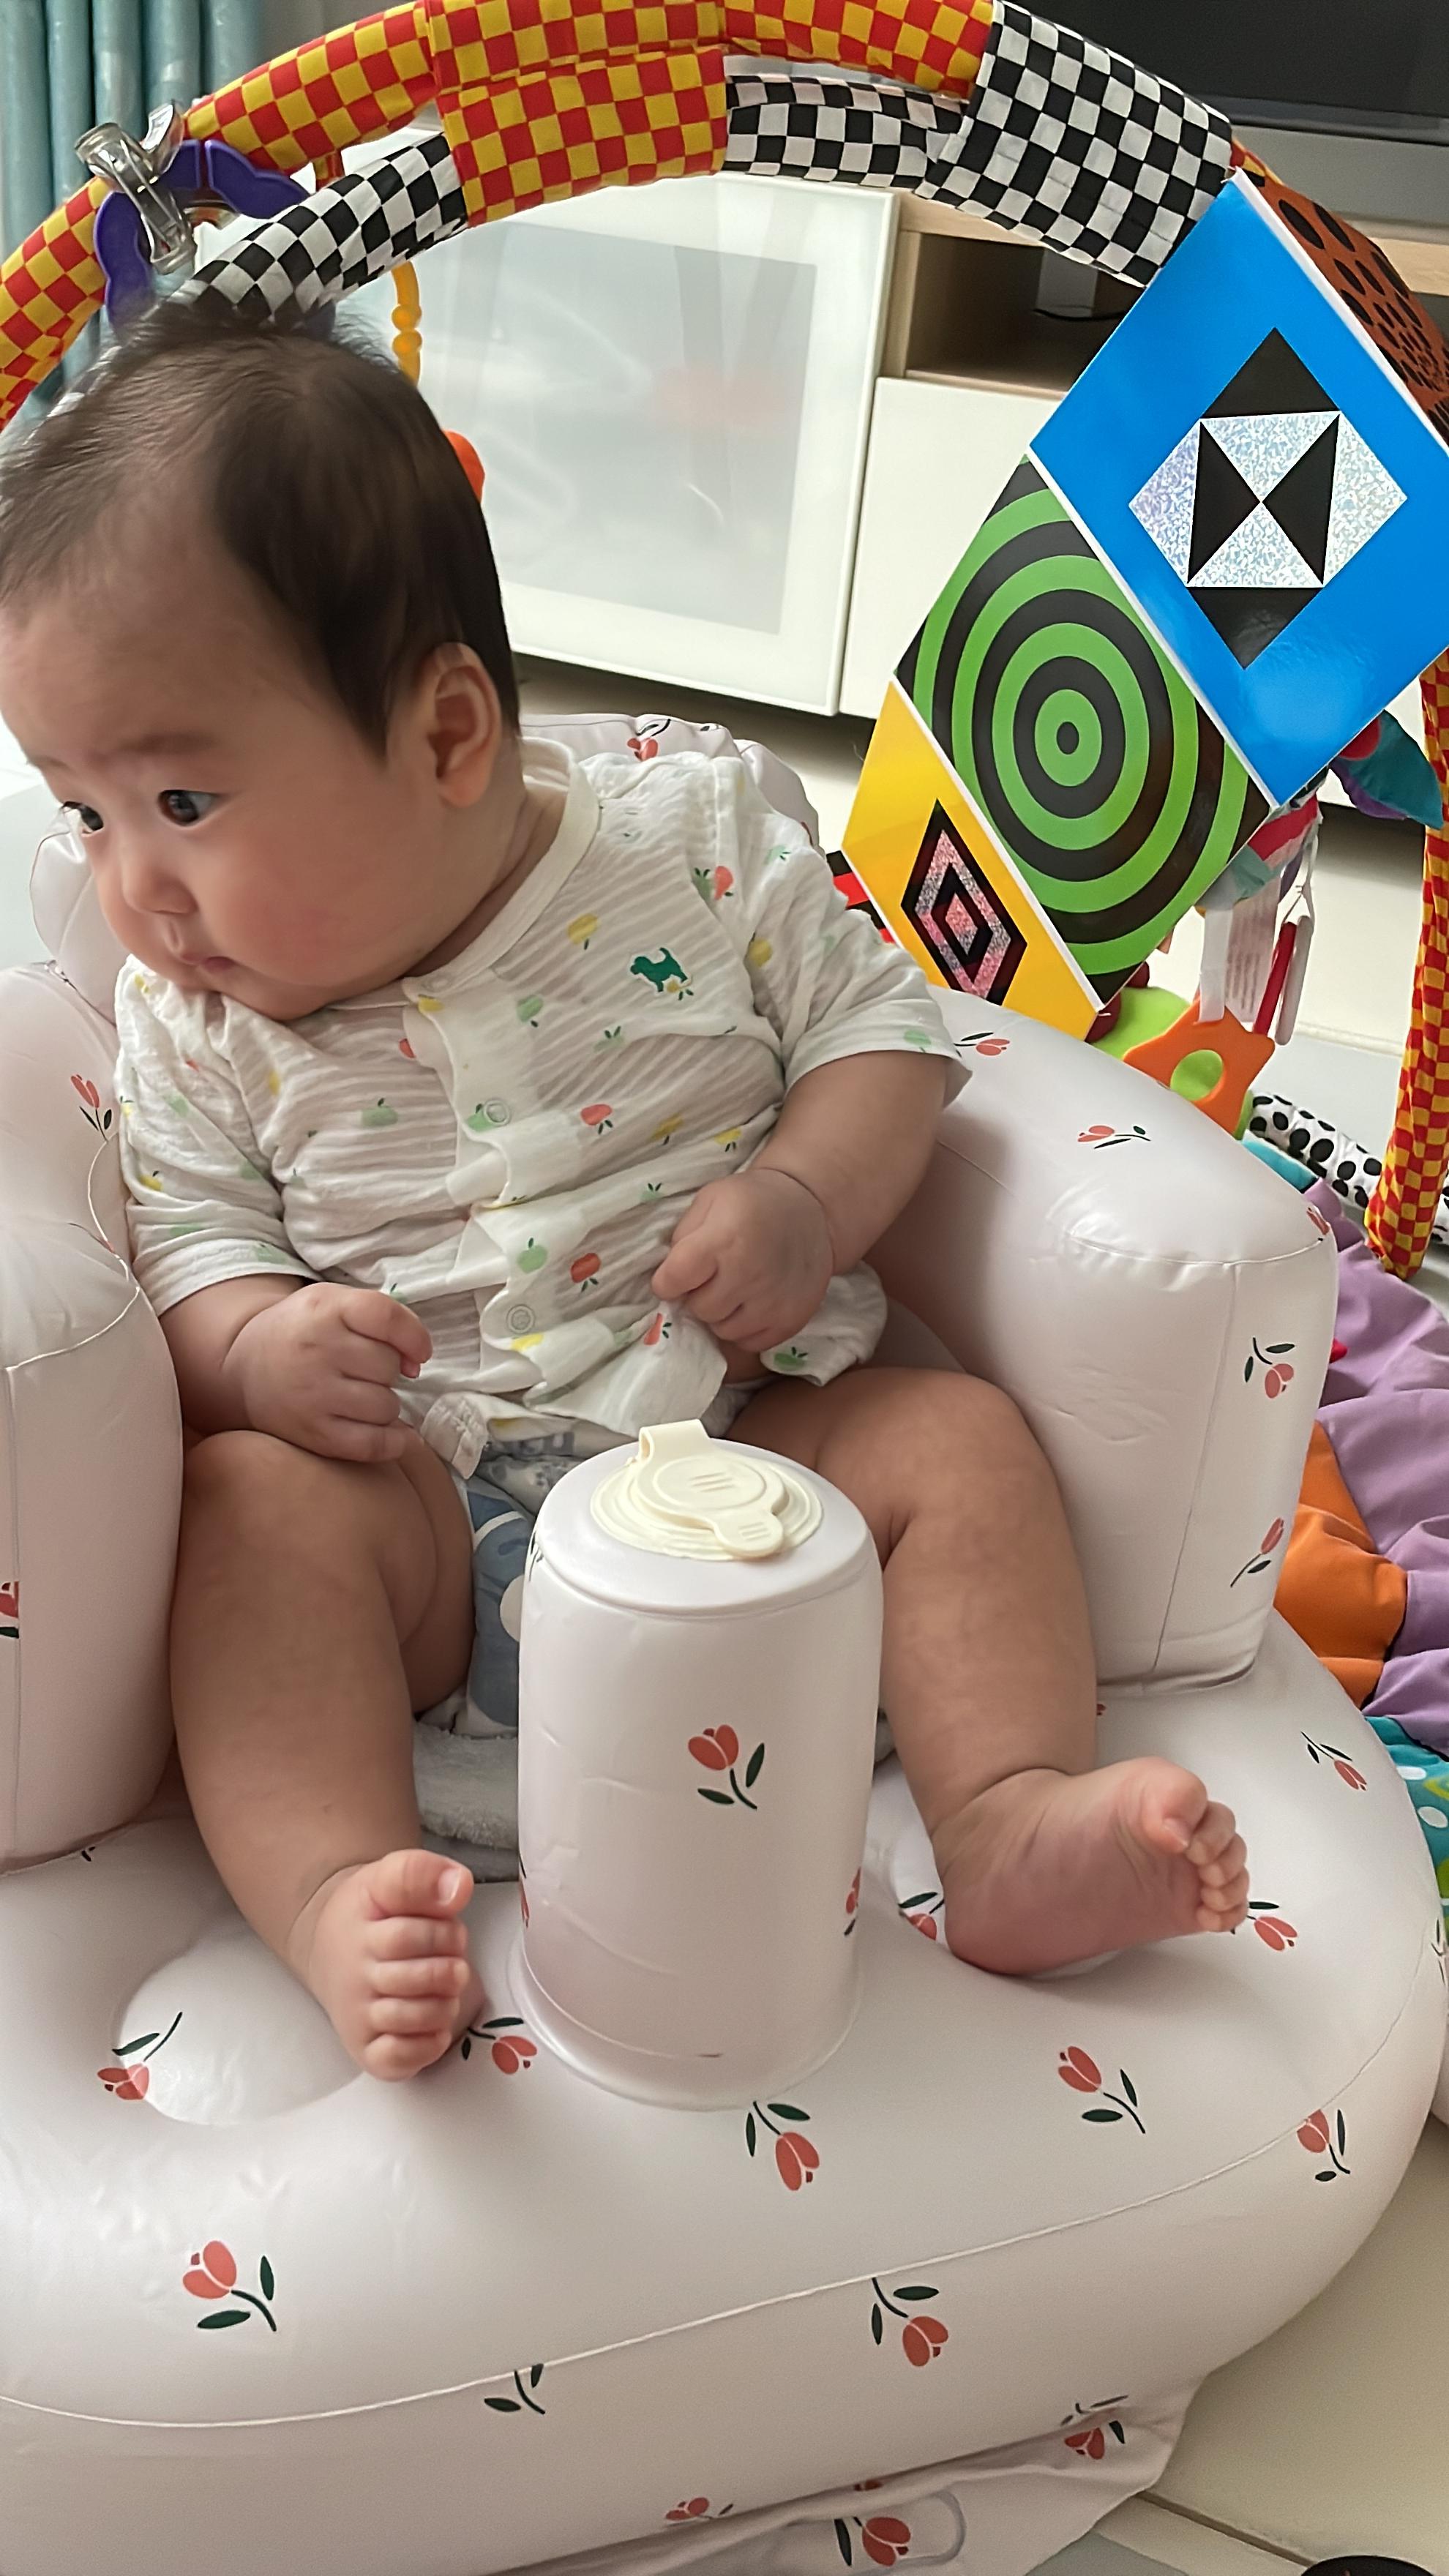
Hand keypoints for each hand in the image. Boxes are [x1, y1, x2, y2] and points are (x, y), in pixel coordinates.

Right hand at [226, 1284, 431, 1463]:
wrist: (244, 1367)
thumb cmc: (304, 1332)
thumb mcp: (333, 1303)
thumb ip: (382, 1318)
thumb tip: (416, 1364)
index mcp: (324, 1309)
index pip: (386, 1317)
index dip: (414, 1336)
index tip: (418, 1352)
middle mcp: (315, 1351)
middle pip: (389, 1366)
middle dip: (389, 1371)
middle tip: (365, 1371)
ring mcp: (312, 1395)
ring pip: (386, 1406)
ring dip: (386, 1404)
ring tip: (362, 1396)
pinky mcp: (312, 1433)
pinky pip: (372, 1444)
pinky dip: (392, 1442)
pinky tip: (390, 1433)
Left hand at [651, 1168, 832, 1355]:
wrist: (811, 1210)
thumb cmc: (751, 1202)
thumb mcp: (710, 1200)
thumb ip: (683, 1237)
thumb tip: (667, 1277)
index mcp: (724, 1239)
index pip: (673, 1280)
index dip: (667, 1281)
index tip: (674, 1276)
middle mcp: (748, 1274)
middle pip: (699, 1309)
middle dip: (698, 1295)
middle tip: (712, 1278)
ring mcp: (772, 1301)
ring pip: (723, 1331)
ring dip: (721, 1314)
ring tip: (734, 1289)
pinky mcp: (790, 1321)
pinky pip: (750, 1343)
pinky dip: (745, 1328)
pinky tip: (752, 1303)